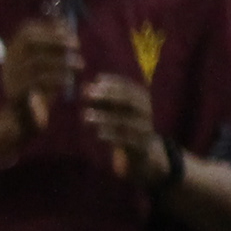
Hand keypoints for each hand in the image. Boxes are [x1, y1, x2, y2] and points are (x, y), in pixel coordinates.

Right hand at [0, 14, 81, 136]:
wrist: (21, 119)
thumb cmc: (37, 88)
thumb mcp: (45, 64)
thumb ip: (52, 44)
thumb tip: (65, 20)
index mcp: (13, 51)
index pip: (27, 30)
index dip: (49, 27)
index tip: (70, 29)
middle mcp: (8, 61)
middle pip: (29, 41)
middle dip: (55, 39)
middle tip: (77, 45)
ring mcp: (10, 76)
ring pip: (37, 61)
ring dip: (62, 61)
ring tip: (80, 65)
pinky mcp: (16, 92)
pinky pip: (39, 80)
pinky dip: (58, 78)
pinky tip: (70, 80)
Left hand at [82, 72, 172, 186]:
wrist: (143, 150)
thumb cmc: (125, 124)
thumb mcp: (116, 110)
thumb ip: (103, 99)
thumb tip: (85, 87)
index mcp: (142, 99)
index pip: (129, 87)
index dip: (113, 82)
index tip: (96, 80)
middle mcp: (146, 111)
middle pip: (129, 101)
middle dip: (109, 95)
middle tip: (89, 95)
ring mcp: (144, 128)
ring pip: (125, 121)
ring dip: (104, 117)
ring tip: (85, 116)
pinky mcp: (140, 144)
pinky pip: (126, 139)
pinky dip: (111, 135)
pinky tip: (98, 133)